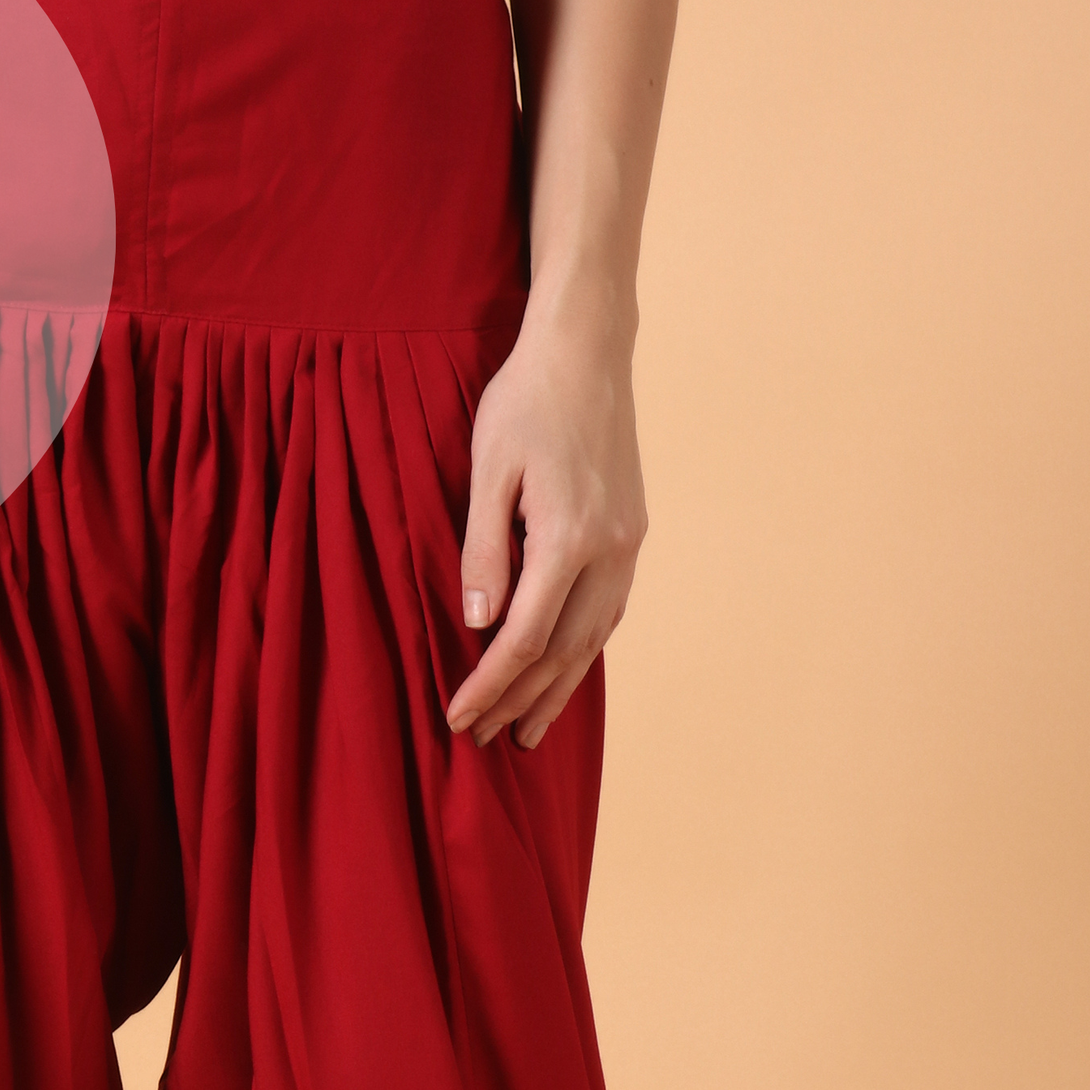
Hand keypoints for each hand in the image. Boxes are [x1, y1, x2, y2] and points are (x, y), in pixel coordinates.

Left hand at [448, 305, 647, 752]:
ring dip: (558, 690)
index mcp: (569, 536)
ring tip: (527, 731)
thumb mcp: (486, 469)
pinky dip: (582, 652)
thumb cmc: (524, 401)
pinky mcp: (633, 534)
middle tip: (483, 739)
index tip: (457, 715)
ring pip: (593, 639)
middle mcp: (610, 549)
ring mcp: (628, 544)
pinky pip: (608, 611)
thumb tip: (479, 624)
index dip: (489, 685)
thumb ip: (481, 549)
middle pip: (562, 651)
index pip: (525, 638)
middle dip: (520, 701)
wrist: (587, 350)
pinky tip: (562, 672)